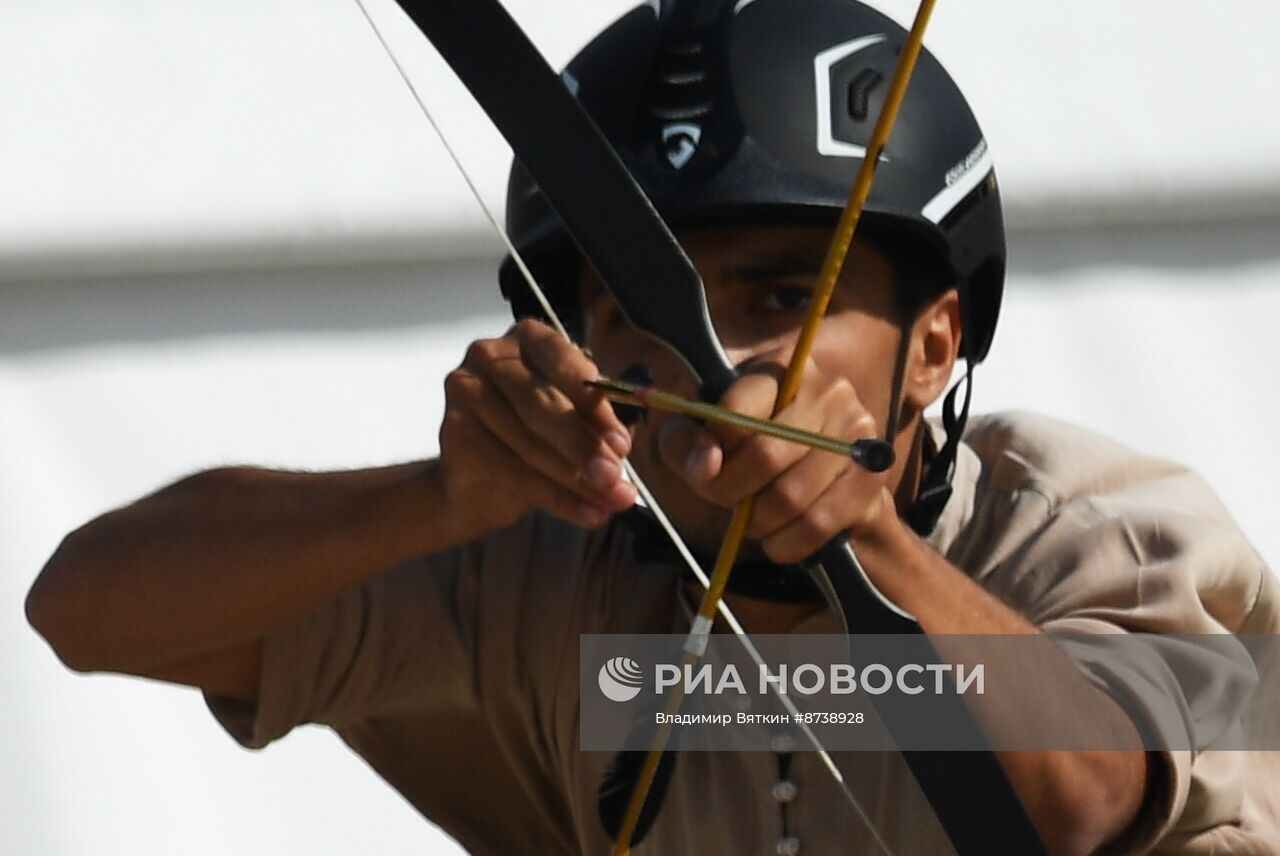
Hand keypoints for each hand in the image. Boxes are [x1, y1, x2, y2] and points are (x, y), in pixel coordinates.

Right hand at [437, 319, 636, 530]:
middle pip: (542, 405)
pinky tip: (586, 514)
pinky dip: (556, 498)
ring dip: (576, 480)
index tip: (622, 444)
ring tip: (610, 503)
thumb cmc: (534, 439)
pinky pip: (512, 470)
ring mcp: (465, 390)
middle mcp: (490, 354)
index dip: (596, 407)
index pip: (565, 363)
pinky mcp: (453, 431)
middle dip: (584, 446)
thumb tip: (622, 445)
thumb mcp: (575, 422)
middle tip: (614, 479)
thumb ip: (597, 424)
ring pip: (529, 443)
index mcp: (529, 338)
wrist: (476, 483)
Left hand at [655, 357, 891, 562]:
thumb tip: (706, 465)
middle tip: (727, 504)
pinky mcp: (872, 476)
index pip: (734, 413)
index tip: (705, 471)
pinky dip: (786, 544)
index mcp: (780, 367)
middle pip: (764, 455)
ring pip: (790, 496)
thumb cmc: (748, 452)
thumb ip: (683, 444)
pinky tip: (777, 539)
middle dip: (732, 493)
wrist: (820, 483)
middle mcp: (827, 389)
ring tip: (753, 519)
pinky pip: (818, 523)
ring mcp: (857, 431)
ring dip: (758, 523)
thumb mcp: (700, 438)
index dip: (710, 454)